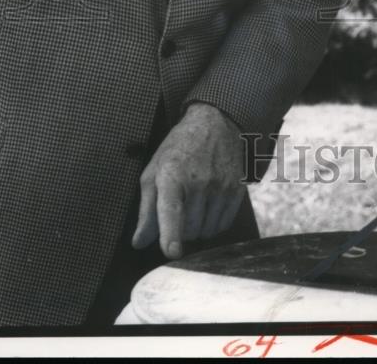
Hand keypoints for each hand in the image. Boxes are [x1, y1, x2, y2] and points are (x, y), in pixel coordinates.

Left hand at [131, 102, 246, 258]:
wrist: (214, 123)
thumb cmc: (179, 149)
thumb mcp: (154, 171)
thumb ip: (146, 209)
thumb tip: (139, 242)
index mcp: (172, 175)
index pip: (171, 210)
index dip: (171, 235)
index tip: (172, 252)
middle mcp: (198, 181)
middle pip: (189, 229)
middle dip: (181, 230)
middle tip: (180, 211)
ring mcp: (220, 185)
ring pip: (207, 231)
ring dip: (198, 228)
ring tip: (194, 205)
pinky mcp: (236, 189)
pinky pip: (224, 224)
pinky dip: (213, 224)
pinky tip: (208, 207)